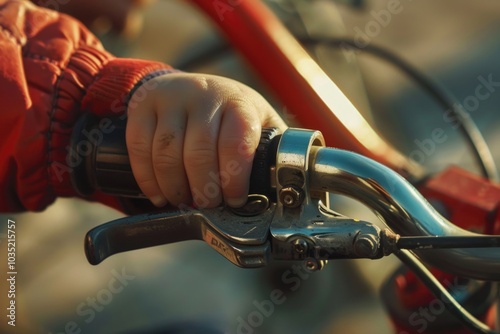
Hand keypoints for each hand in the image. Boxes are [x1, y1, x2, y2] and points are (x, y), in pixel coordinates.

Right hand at [126, 72, 286, 208]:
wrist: (191, 86)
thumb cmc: (230, 113)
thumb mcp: (259, 121)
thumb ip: (272, 148)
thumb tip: (295, 185)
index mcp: (238, 103)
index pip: (237, 142)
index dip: (234, 178)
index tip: (234, 201)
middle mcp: (205, 96)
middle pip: (199, 152)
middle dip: (204, 189)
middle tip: (208, 206)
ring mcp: (171, 99)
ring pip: (167, 152)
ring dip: (174, 187)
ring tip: (183, 201)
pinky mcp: (144, 105)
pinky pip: (139, 146)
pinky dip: (147, 178)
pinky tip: (159, 194)